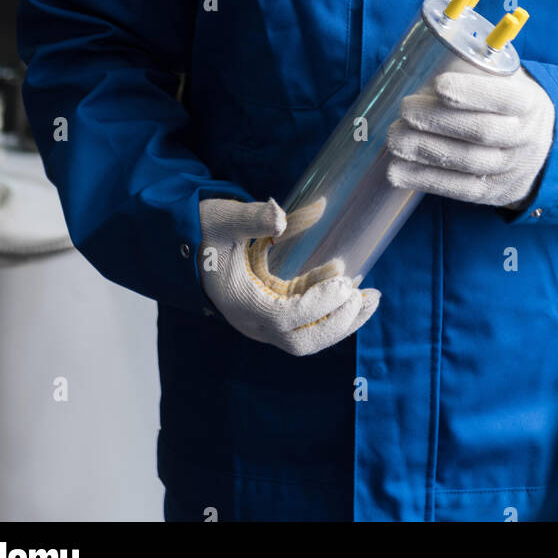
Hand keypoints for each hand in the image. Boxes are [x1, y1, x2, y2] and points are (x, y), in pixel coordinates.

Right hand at [198, 196, 379, 355]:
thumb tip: (280, 215)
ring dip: (342, 322)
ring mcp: (262, 322)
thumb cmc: (205, 230)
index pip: (285, 319)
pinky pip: (305, 325)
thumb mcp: (223, 218)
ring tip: (372, 298)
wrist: (185, 245)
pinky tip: (351, 292)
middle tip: (369, 297)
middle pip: (303, 341)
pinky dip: (330, 314)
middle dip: (340, 324)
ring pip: (307, 338)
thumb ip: (251, 217)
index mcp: (241, 304)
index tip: (344, 283)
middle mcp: (253, 322)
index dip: (317, 306)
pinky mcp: (271, 314)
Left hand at [385, 66, 555, 207]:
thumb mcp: (510, 81)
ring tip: (395, 138)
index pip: (504, 97)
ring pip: (467, 162)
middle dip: (438, 121)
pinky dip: (424, 180)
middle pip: (481, 131)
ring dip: (425, 150)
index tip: (437, 84)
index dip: (470, 92)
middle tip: (405, 110)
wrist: (544, 149)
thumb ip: (479, 69)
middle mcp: (524, 138)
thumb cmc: (510, 105)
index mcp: (528, 103)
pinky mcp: (492, 193)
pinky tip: (397, 171)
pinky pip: (458, 189)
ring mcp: (510, 169)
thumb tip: (425, 55)